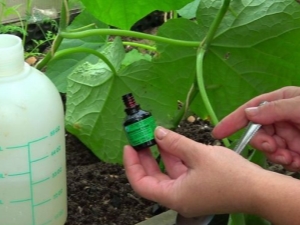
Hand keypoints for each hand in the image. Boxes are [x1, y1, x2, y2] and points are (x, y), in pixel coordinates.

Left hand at [123, 127, 262, 216]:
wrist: (259, 189)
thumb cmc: (230, 175)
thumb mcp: (199, 154)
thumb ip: (175, 142)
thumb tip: (157, 133)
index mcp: (174, 196)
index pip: (141, 184)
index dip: (132, 165)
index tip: (129, 147)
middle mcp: (179, 198)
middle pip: (153, 178)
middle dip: (145, 158)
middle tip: (140, 138)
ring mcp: (189, 193)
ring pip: (167, 173)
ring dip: (161, 155)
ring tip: (155, 136)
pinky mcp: (198, 187)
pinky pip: (180, 172)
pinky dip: (175, 158)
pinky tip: (173, 143)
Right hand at [213, 86, 299, 170]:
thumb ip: (274, 108)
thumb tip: (248, 113)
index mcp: (280, 103)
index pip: (250, 111)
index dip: (232, 121)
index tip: (217, 133)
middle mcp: (281, 120)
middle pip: (257, 132)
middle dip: (260, 142)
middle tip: (271, 147)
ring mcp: (288, 137)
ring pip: (267, 148)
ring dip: (274, 154)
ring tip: (288, 157)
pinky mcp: (295, 152)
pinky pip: (281, 160)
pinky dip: (286, 162)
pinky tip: (296, 161)